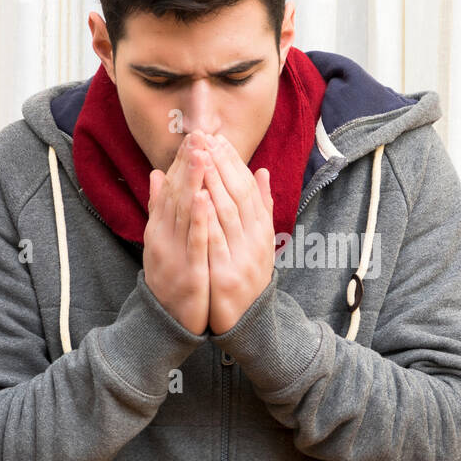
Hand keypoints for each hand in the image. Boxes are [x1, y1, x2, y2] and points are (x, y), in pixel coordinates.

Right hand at [143, 132, 210, 334]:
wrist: (165, 323)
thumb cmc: (169, 278)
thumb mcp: (160, 241)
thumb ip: (159, 209)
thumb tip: (156, 175)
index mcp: (159, 228)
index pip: (170, 187)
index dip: (181, 161)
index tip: (193, 135)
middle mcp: (162, 236)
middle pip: (175, 194)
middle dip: (187, 163)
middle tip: (198, 134)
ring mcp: (173, 253)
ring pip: (184, 212)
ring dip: (192, 182)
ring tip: (201, 154)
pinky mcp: (188, 270)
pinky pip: (194, 241)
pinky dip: (199, 219)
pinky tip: (205, 198)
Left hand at [194, 132, 273, 334]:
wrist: (247, 324)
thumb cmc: (246, 278)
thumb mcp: (257, 242)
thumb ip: (260, 208)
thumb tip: (261, 171)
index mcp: (261, 231)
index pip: (247, 189)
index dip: (234, 162)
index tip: (218, 139)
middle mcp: (255, 241)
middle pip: (238, 195)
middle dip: (221, 163)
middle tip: (206, 137)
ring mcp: (241, 258)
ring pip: (228, 213)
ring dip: (214, 181)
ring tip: (201, 155)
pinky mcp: (225, 275)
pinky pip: (216, 241)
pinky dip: (208, 217)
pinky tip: (199, 196)